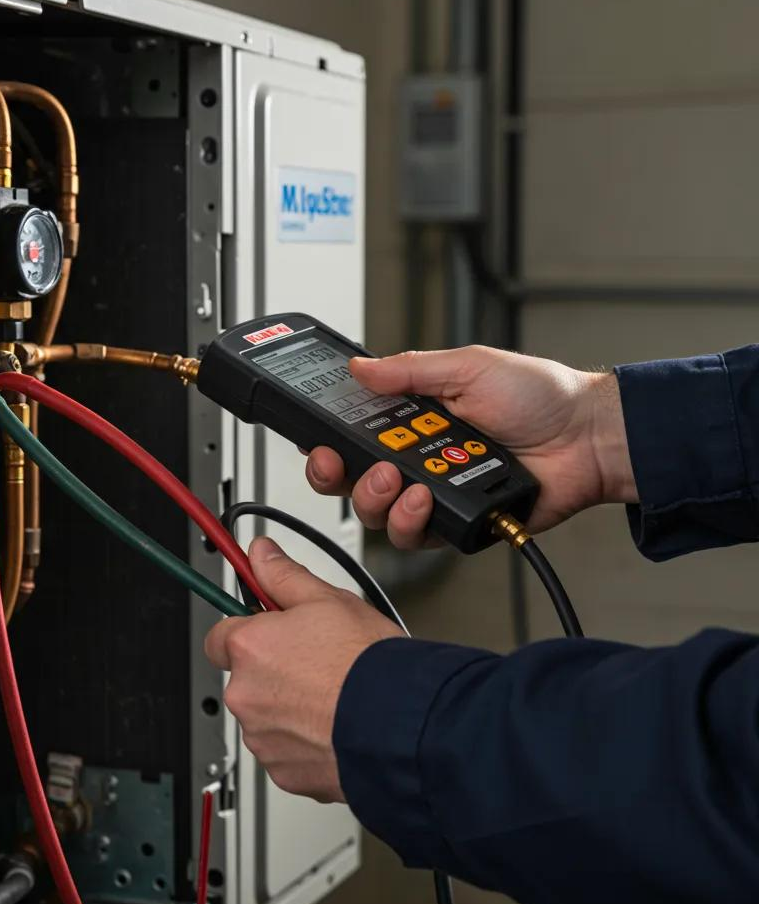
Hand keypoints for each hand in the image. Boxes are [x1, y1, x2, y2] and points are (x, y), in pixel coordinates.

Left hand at [204, 536, 403, 802]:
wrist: (402, 725)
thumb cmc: (369, 665)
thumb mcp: (329, 600)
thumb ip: (284, 577)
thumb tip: (261, 554)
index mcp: (249, 647)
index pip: (220, 635)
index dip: (249, 631)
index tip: (267, 630)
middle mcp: (245, 695)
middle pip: (245, 678)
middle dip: (272, 671)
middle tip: (315, 663)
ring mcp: (262, 737)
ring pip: (266, 716)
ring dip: (288, 708)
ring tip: (332, 696)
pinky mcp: (283, 772)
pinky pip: (285, 751)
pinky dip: (304, 742)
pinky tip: (335, 724)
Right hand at [305, 346, 634, 547]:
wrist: (588, 437)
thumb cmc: (541, 397)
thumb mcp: (468, 366)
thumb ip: (409, 370)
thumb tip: (360, 367)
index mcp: (412, 420)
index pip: (351, 436)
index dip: (324, 443)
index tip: (313, 440)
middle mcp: (417, 460)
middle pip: (351, 480)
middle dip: (336, 475)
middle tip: (342, 462)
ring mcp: (434, 494)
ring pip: (378, 514)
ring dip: (375, 498)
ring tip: (398, 479)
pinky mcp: (455, 524)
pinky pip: (416, 537)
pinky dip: (413, 521)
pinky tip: (425, 498)